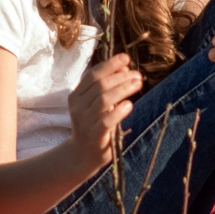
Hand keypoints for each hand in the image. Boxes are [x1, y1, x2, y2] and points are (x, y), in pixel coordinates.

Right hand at [68, 53, 141, 168]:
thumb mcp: (97, 105)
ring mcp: (84, 121)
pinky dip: (118, 111)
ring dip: (122, 89)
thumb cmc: (94, 125)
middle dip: (121, 77)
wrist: (82, 155)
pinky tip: (130, 105)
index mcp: (76, 95)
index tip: (126, 58)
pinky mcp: (94, 135)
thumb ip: (108, 87)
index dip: (110, 65)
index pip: (93, 75)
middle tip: (138, 75)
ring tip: (138, 83)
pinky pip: (106, 121)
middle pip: (100, 85)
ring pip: (103, 99)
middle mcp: (78, 106)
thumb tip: (125, 68)